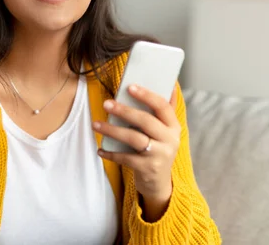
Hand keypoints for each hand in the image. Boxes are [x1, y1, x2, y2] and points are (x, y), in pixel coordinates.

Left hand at [93, 84, 180, 216]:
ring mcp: (160, 155)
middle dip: (124, 111)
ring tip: (96, 124)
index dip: (147, 95)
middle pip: (146, 121)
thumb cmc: (157, 149)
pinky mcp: (148, 169)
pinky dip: (111, 153)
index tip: (130, 86)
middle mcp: (170, 140)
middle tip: (106, 103)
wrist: (159, 183)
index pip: (163, 106)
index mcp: (173, 126)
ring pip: (134, 138)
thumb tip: (170, 84)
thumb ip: (165, 110)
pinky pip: (126, 158)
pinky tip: (100, 150)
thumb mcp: (165, 131)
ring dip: (113, 130)